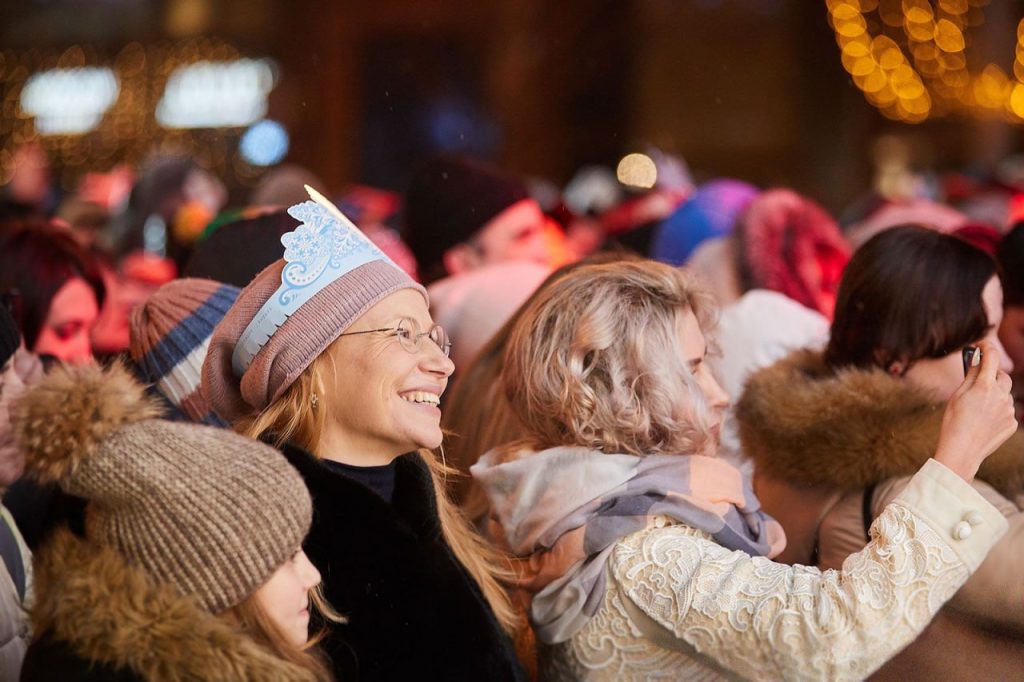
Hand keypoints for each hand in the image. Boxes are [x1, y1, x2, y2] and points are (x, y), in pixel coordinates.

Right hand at [934, 340, 1017, 481]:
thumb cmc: (954, 422)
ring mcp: (1009, 411)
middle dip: (993, 375)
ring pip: (1005, 394)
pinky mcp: (1012, 423)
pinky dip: (997, 410)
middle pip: (1003, 376)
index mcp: (985, 387)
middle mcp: (1001, 396)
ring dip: (995, 395)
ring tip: (978, 408)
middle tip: (980, 379)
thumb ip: (970, 376)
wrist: (962, 451)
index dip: (986, 348)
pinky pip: (1007, 410)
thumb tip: (978, 361)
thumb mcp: (957, 395)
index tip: (981, 346)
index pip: (991, 357)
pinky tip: (984, 421)